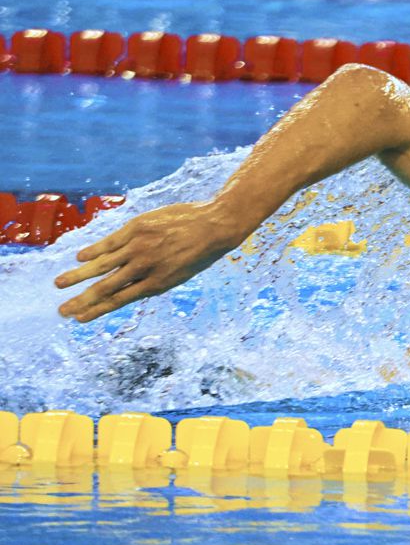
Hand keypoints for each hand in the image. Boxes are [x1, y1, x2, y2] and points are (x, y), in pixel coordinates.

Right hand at [55, 201, 239, 322]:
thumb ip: (151, 281)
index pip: (119, 300)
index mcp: (156, 284)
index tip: (78, 319)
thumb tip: (126, 288)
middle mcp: (145, 267)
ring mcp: (139, 247)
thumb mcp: (178, 275)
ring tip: (58, 284)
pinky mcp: (137, 228)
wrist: (215, 226)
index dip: (96, 310)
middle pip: (105, 287)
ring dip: (77, 275)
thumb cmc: (199, 252)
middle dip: (81, 300)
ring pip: (101, 264)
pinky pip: (110, 242)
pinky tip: (79, 258)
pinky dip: (93, 250)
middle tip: (61, 311)